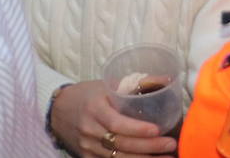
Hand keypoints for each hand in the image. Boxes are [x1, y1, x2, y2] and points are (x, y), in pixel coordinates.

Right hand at [50, 80, 173, 156]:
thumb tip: (168, 79)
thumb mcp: (107, 85)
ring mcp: (87, 147)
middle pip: (121, 144)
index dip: (137, 129)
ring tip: (167, 157)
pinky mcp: (87, 157)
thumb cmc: (87, 94)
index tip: (157, 130)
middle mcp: (89, 130)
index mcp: (94, 109)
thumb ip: (135, 83)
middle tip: (171, 145)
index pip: (117, 123)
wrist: (58, 110)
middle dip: (148, 147)